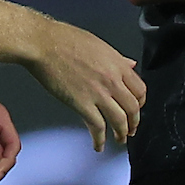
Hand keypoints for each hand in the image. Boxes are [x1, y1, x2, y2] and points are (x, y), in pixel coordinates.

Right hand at [25, 19, 144, 151]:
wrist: (44, 44)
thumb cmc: (65, 39)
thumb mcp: (98, 44)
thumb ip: (117, 58)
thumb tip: (130, 65)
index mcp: (118, 64)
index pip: (140, 89)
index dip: (140, 103)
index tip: (136, 109)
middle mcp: (113, 80)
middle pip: (133, 108)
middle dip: (134, 122)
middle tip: (131, 129)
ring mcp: (99, 93)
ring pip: (120, 120)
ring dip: (121, 133)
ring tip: (119, 140)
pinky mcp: (82, 104)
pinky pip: (98, 127)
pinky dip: (100, 140)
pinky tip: (98, 145)